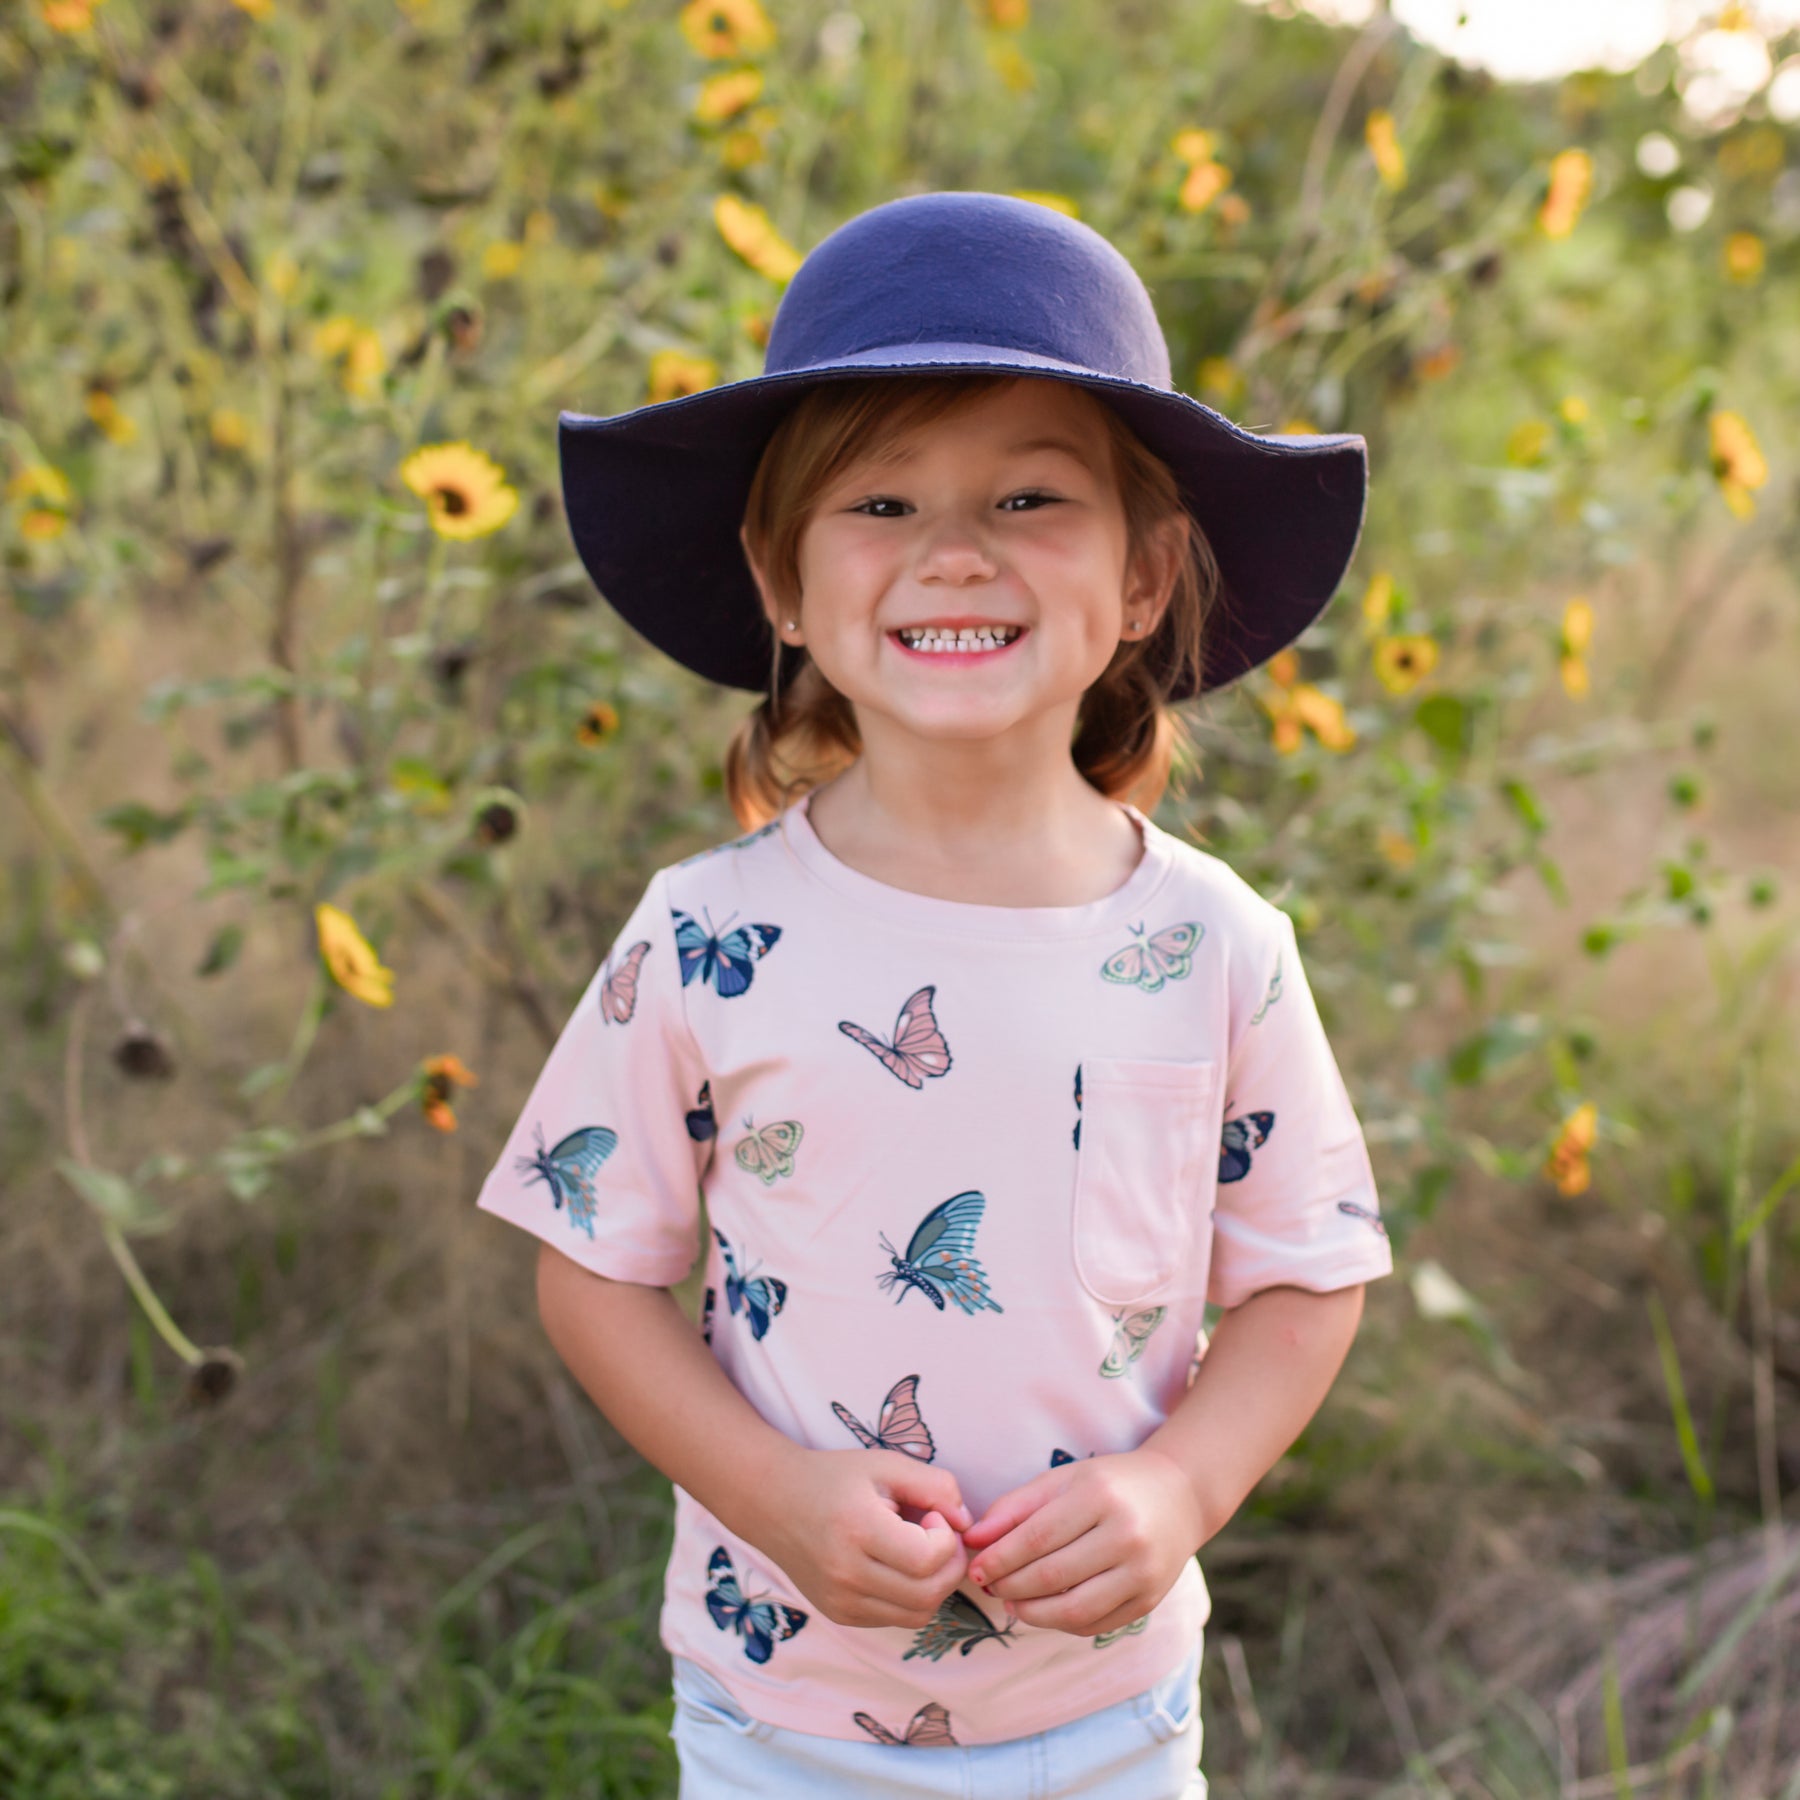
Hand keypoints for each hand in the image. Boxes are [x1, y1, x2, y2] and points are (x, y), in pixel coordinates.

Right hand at [747, 1446, 973, 1629]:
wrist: (774, 1501)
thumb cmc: (835, 1478)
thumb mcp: (887, 1465)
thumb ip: (936, 1486)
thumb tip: (967, 1523)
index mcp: (858, 1530)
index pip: (927, 1559)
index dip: (946, 1537)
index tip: (933, 1514)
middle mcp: (846, 1574)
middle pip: (929, 1593)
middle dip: (950, 1565)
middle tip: (938, 1535)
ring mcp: (841, 1601)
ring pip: (918, 1614)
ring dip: (935, 1585)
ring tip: (920, 1550)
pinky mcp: (840, 1615)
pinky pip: (896, 1619)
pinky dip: (911, 1597)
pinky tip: (899, 1566)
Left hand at [956, 1447, 1205, 1636]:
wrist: (1179, 1496)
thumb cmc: (1110, 1484)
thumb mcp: (1063, 1479)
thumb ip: (1015, 1507)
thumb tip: (973, 1540)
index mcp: (1099, 1496)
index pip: (1037, 1537)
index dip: (1000, 1558)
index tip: (975, 1567)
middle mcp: (1126, 1535)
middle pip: (1052, 1575)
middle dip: (1010, 1585)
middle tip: (988, 1585)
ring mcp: (1142, 1573)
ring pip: (1073, 1609)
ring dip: (1032, 1612)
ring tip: (1011, 1601)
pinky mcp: (1149, 1600)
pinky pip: (1095, 1623)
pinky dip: (1062, 1622)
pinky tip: (1044, 1609)